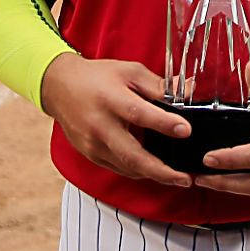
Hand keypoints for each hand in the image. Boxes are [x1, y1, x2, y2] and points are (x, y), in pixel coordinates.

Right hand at [39, 53, 191, 187]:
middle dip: (161, 171)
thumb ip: (159, 85)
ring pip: (127, 167)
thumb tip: (189, 91)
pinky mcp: (91, 155)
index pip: (139, 113)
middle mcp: (100, 125)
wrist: (60, 88)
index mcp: (110, 99)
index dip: (164, 123)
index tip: (186, 130)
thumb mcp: (129, 72)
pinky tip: (155, 169)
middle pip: (132, 154)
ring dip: (153, 174)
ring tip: (178, 177)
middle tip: (185, 178)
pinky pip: (119, 168)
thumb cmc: (98, 77)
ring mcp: (93, 144)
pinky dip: (139, 170)